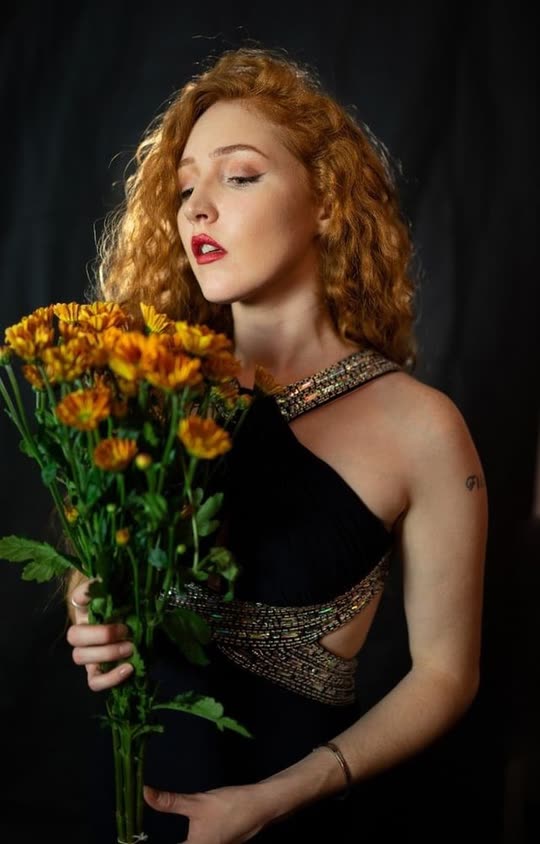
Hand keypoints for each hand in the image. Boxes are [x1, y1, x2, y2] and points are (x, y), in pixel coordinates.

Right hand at [66, 578, 133, 690]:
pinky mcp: (98, 672)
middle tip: (126, 631)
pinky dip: (109, 678)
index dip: (87, 594)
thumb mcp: (125, 595)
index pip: (78, 597)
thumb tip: (105, 577)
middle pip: (74, 636)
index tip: (107, 594)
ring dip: (106, 653)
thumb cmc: (127, 610)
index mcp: (87, 608)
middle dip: (101, 634)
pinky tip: (127, 668)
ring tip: (130, 648)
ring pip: (79, 657)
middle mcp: (82, 631)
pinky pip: (94, 682)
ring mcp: (88, 654)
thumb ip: (115, 586)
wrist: (135, 629)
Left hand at [143, 782, 274, 843]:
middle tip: (141, 834)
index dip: (146, 843)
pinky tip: (186, 834)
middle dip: (164, 838)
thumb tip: (144, 793)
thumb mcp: (196, 802)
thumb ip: (170, 802)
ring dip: (179, 839)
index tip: (134, 838)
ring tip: (156, 834)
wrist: (260, 807)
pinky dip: (189, 841)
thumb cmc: (228, 806)